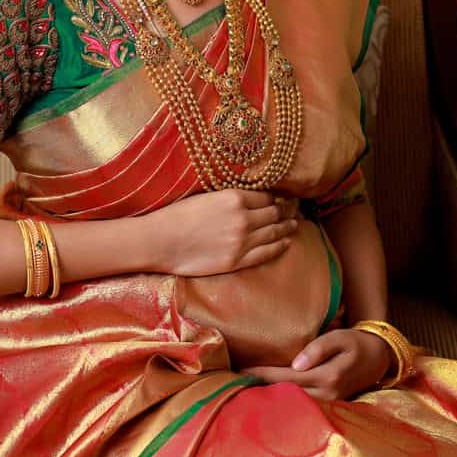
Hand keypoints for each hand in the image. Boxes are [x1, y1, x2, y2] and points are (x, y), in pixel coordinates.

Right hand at [151, 189, 298, 276]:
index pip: (266, 196)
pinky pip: (266, 253)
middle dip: (287, 210)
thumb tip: (248, 197)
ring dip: (287, 227)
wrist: (160, 240)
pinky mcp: (236, 261)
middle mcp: (243, 219)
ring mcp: (241, 242)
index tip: (284, 197)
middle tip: (296, 209)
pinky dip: (279, 246)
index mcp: (234, 198)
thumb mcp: (206, 195)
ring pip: (274, 232)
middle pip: (274, 213)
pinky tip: (286, 242)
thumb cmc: (177, 215)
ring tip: (295, 224)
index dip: (277, 196)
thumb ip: (230, 197)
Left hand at [241, 327, 391, 399]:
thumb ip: (318, 348)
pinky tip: (268, 396)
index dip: (263, 373)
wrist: (380, 358)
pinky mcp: (330, 407)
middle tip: (235, 382)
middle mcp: (327, 396)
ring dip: (270, 398)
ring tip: (246, 390)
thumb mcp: (340, 337)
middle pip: (286, 395)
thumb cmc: (356, 343)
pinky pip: (303, 406)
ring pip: (293, 404)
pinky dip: (284, 401)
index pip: (286, 378)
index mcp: (327, 378)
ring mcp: (329, 405)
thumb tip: (296, 364)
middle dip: (261, 389)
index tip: (242, 369)